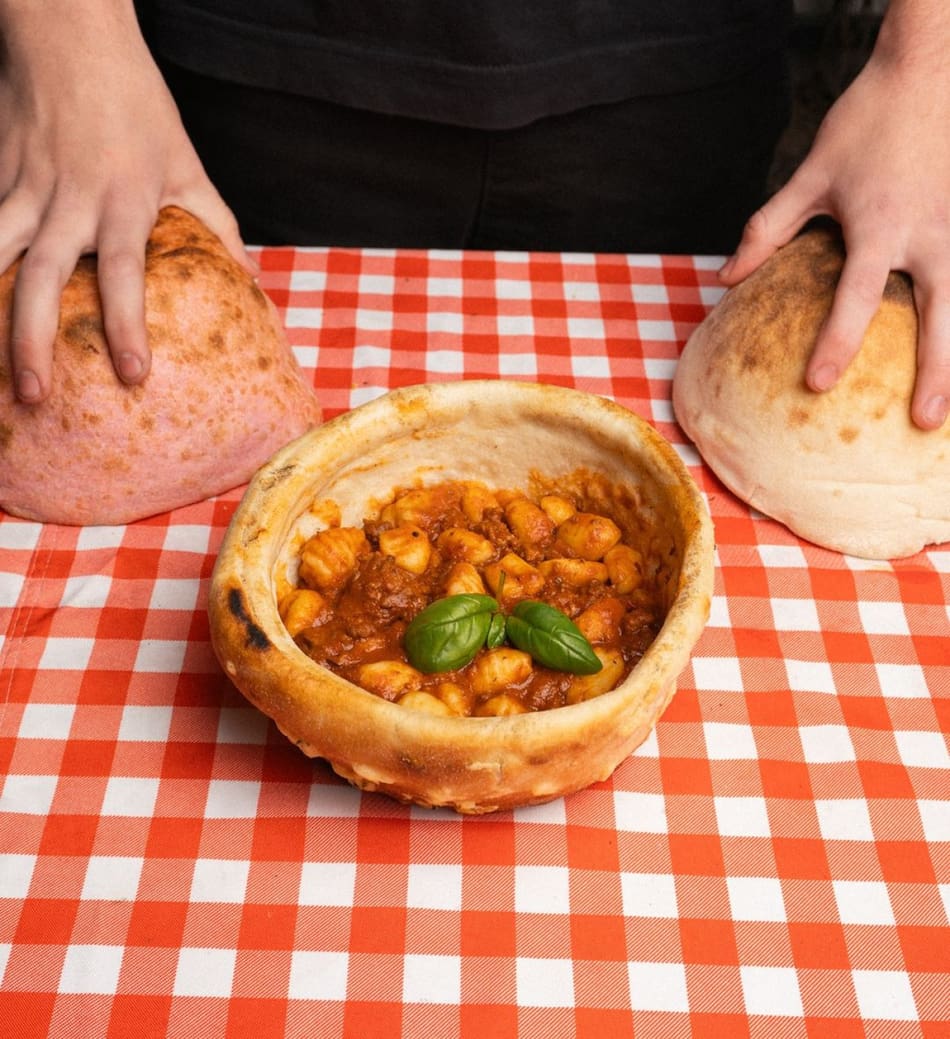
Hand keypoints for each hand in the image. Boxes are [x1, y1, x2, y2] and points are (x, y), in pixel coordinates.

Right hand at [0, 0, 253, 403]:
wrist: (68, 34)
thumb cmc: (137, 102)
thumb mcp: (186, 162)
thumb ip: (216, 224)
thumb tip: (249, 280)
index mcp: (124, 200)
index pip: (124, 273)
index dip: (128, 325)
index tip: (133, 374)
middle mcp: (68, 200)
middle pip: (39, 279)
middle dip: (32, 342)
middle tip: (36, 397)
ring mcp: (23, 188)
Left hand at [719, 2, 949, 429]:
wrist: (929, 67)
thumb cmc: (865, 122)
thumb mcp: (809, 174)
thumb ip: (768, 229)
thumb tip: (726, 278)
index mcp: (878, 225)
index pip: (854, 298)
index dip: (835, 343)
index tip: (818, 385)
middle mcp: (927, 233)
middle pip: (938, 315)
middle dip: (935, 372)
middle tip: (925, 423)